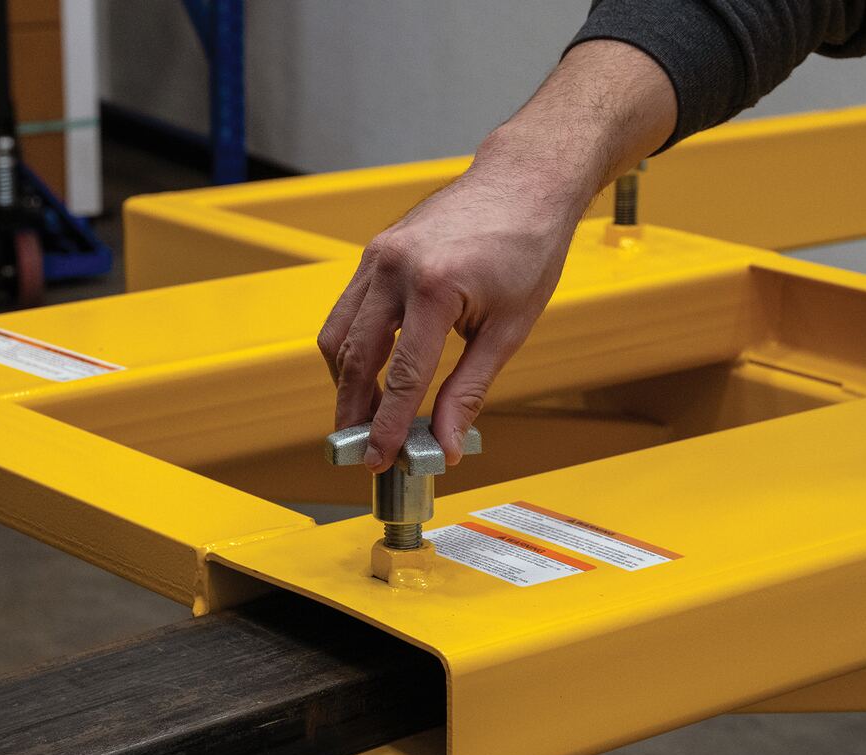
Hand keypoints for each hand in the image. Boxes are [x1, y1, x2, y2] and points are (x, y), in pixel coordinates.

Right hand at [318, 149, 582, 471]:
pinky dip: (349, 347)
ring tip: (363, 417)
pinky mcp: (375, 251)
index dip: (387, 426)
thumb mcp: (509, 329)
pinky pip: (347, 310)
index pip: (401, 377)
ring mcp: (379, 256)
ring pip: (338, 335)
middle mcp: (395, 268)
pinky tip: (368, 373)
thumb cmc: (527, 247)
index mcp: (435, 287)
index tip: (379, 460)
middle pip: (354, 359)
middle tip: (361, 449)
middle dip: (353, 412)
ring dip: (344, 382)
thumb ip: (469, 390)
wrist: (524, 182)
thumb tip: (445, 442)